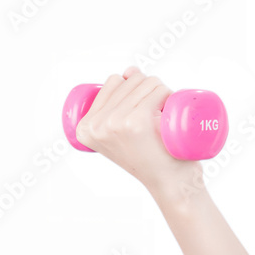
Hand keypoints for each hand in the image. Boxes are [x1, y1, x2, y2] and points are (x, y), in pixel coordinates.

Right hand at [74, 66, 202, 198]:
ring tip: (162, 116)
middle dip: (149, 89)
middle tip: (156, 115)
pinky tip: (169, 111)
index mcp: (84, 127)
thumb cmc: (150, 156)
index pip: (112, 82)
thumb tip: (129, 71)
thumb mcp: (124, 131)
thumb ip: (120, 100)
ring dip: (162, 91)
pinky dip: (169, 94)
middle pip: (130, 80)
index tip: (141, 110)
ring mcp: (116, 123)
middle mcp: (96, 125)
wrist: (170, 183)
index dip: (133, 87)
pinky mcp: (137, 121)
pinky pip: (158, 90)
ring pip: (147, 82)